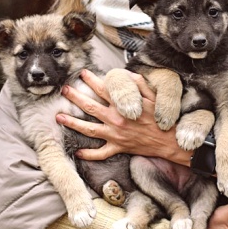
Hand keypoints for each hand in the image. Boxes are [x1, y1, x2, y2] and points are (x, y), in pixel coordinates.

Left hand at [56, 69, 191, 164]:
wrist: (169, 141)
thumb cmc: (161, 118)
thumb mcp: (154, 97)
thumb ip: (140, 85)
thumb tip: (128, 74)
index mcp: (123, 106)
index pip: (102, 89)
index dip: (91, 80)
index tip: (82, 74)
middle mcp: (115, 120)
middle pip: (90, 107)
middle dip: (75, 97)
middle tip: (64, 90)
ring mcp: (115, 135)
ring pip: (88, 129)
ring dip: (72, 123)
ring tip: (59, 117)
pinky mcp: (118, 148)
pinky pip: (100, 154)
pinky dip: (88, 154)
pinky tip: (77, 153)